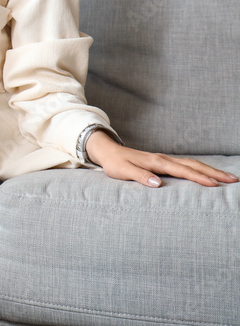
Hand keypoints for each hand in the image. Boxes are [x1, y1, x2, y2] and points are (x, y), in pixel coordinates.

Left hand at [86, 130, 238, 187]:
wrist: (109, 152)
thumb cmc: (115, 164)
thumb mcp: (123, 171)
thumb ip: (140, 176)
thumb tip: (158, 183)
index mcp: (156, 162)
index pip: (182, 171)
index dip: (198, 178)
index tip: (215, 185)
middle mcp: (164, 159)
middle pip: (193, 165)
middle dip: (214, 172)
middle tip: (234, 180)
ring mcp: (165, 160)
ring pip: (192, 164)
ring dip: (211, 170)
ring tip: (228, 178)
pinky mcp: (164, 162)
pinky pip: (187, 166)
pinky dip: (200, 169)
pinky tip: (209, 175)